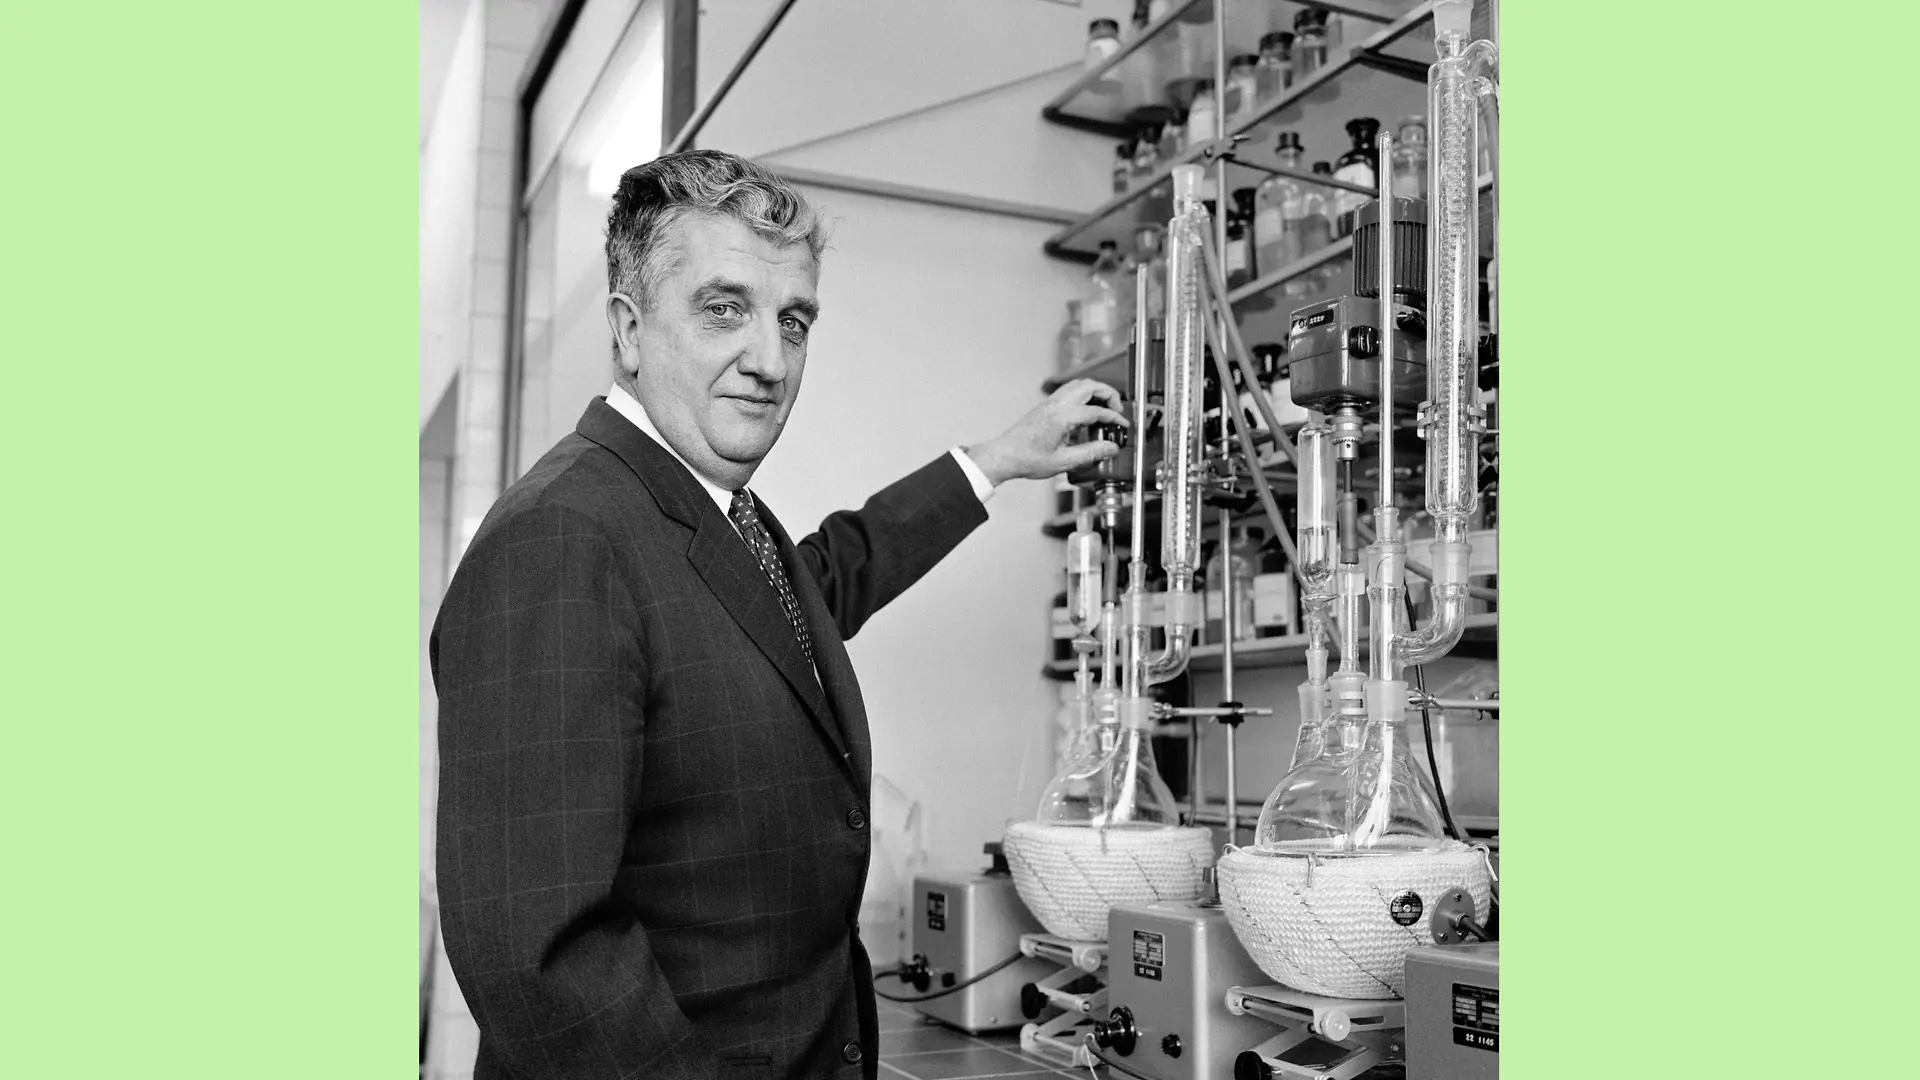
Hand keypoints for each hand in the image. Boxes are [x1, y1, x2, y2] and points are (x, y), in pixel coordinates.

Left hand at [965, 380, 1129, 485]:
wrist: (1005, 456)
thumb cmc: (1027, 459)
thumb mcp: (1063, 461)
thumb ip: (1090, 453)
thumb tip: (1110, 448)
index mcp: (1062, 416)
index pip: (1097, 411)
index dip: (1114, 418)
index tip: (1123, 425)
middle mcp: (1056, 405)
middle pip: (1090, 386)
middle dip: (1108, 394)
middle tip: (1117, 409)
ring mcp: (1050, 403)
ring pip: (1079, 384)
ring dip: (1095, 391)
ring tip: (1104, 408)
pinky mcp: (1046, 406)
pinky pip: (1069, 391)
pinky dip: (1083, 396)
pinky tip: (1086, 414)